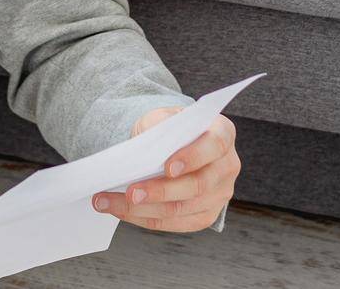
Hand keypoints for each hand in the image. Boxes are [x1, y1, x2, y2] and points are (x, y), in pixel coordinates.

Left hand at [90, 110, 239, 232]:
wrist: (170, 142)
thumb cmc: (167, 128)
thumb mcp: (162, 117)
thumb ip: (158, 127)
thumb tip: (144, 150)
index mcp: (222, 133)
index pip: (214, 145)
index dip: (193, 157)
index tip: (167, 167)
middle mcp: (227, 165)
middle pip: (198, 185)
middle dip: (161, 191)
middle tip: (130, 193)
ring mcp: (220, 193)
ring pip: (184, 209)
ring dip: (145, 209)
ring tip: (111, 202)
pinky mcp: (206, 214)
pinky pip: (177, 223)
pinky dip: (146, 218)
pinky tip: (122, 211)